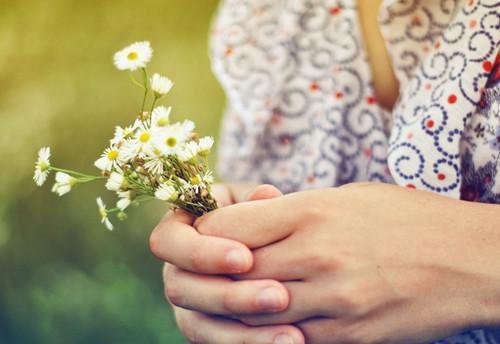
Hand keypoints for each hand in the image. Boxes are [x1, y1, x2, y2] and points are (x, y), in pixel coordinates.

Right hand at [150, 183, 304, 343]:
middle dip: (229, 296)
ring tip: (292, 334)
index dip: (201, 253)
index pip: (168, 242)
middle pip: (181, 289)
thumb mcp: (257, 202)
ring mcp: (189, 303)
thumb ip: (258, 202)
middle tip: (278, 296)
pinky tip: (290, 341)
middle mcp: (176, 269)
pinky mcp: (207, 329)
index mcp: (179, 230)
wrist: (270, 245)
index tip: (246, 258)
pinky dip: (253, 343)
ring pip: (198, 325)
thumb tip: (266, 194)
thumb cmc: (259, 215)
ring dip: (245, 331)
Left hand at [194, 183, 499, 343]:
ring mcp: (332, 302)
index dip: (207, 232)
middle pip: (232, 272)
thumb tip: (245, 221)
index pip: (228, 228)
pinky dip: (267, 330)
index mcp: (312, 211)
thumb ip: (291, 210)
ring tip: (230, 295)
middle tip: (205, 269)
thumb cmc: (406, 217)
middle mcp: (316, 256)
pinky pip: (288, 338)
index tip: (207, 234)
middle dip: (211, 272)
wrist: (469, 260)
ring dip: (233, 305)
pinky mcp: (348, 336)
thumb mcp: (345, 196)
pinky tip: (266, 319)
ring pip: (252, 312)